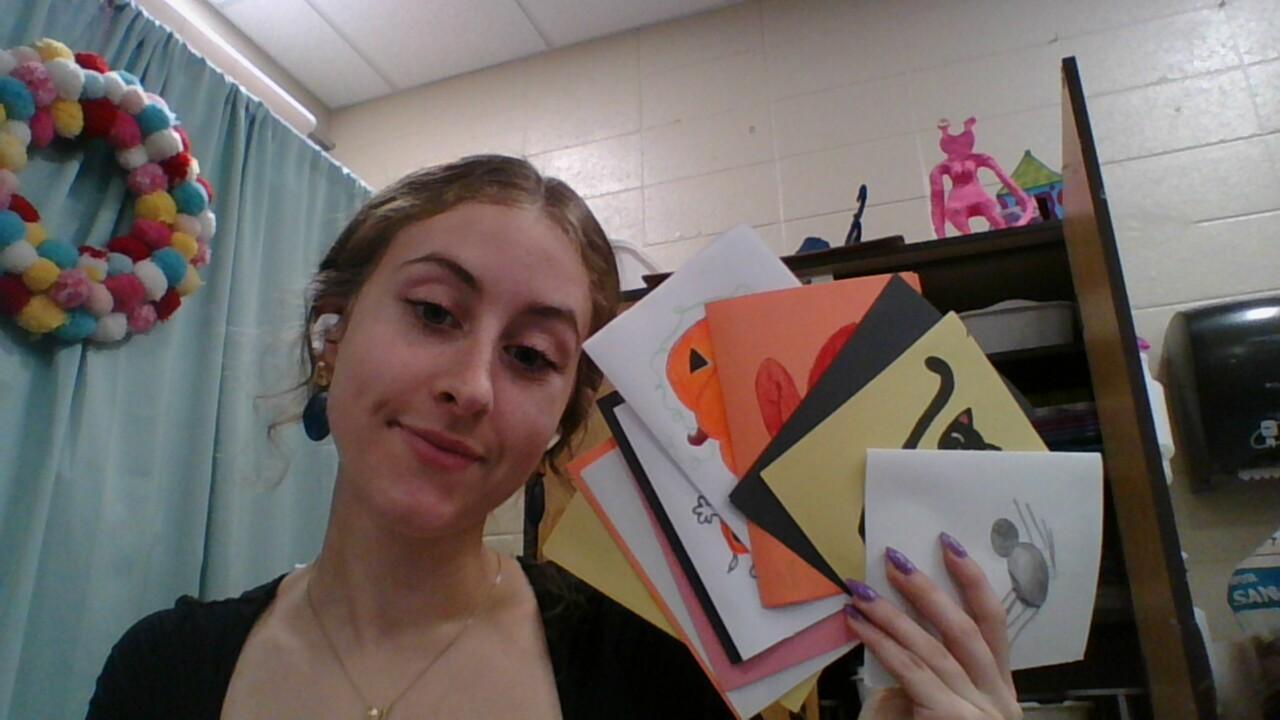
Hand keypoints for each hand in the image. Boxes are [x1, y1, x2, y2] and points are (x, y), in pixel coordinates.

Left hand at [844, 533, 1020, 719]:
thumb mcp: (935, 712)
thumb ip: (927, 680)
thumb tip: (897, 645)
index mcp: (1001, 694)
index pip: (995, 627)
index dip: (975, 584)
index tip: (950, 548)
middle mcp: (998, 702)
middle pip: (967, 631)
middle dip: (928, 591)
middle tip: (895, 559)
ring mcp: (978, 713)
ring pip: (934, 650)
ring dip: (891, 615)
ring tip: (860, 591)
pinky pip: (912, 673)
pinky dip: (881, 644)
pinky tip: (858, 625)